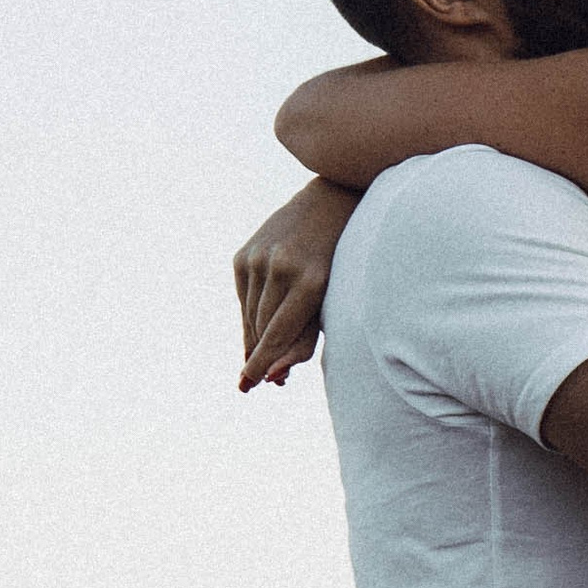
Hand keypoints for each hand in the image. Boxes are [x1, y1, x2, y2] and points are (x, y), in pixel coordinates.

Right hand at [235, 178, 359, 390]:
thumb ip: (305, 337)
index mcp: (310, 280)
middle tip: (253, 385)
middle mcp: (279, 266)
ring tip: (256, 363)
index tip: (250, 385)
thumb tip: (275, 375)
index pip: (278, 333)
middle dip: (258, 356)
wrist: (331, 202)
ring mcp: (258, 257)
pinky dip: (250, 315)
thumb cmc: (344, 260)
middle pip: (261, 327)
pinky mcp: (244, 254)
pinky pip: (243, 298)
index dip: (262, 362)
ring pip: (249, 315)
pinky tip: (258, 327)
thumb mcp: (334, 299)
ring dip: (253, 340)